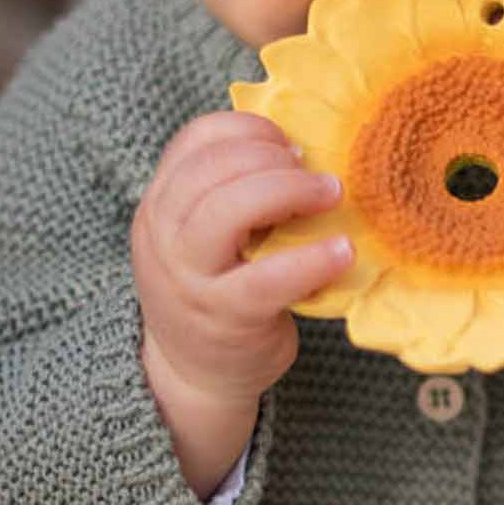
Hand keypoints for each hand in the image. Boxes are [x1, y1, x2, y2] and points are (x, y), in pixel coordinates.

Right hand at [132, 110, 352, 492]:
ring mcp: (189, 279)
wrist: (194, 375)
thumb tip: (301, 144)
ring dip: (289, 190)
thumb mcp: (202, 235)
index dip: (247, 129)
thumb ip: (231, 191)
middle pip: (209, 168)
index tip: (288, 143)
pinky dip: (312, 259)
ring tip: (331, 194)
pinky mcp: (225, 317)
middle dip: (271, 156)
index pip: (193, 140)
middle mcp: (163, 236)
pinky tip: (342, 251)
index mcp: (160, 204)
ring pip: (226, 211)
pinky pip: (268, 278)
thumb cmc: (216, 289)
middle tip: (315, 171)